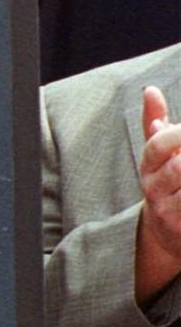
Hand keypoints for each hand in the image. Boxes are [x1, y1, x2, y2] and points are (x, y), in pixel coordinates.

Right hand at [136, 85, 180, 303]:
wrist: (166, 236)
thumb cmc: (166, 185)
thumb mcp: (156, 157)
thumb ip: (153, 122)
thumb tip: (150, 90)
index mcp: (148, 168)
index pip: (157, 145)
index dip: (178, 134)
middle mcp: (154, 191)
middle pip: (177, 168)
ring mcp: (170, 214)